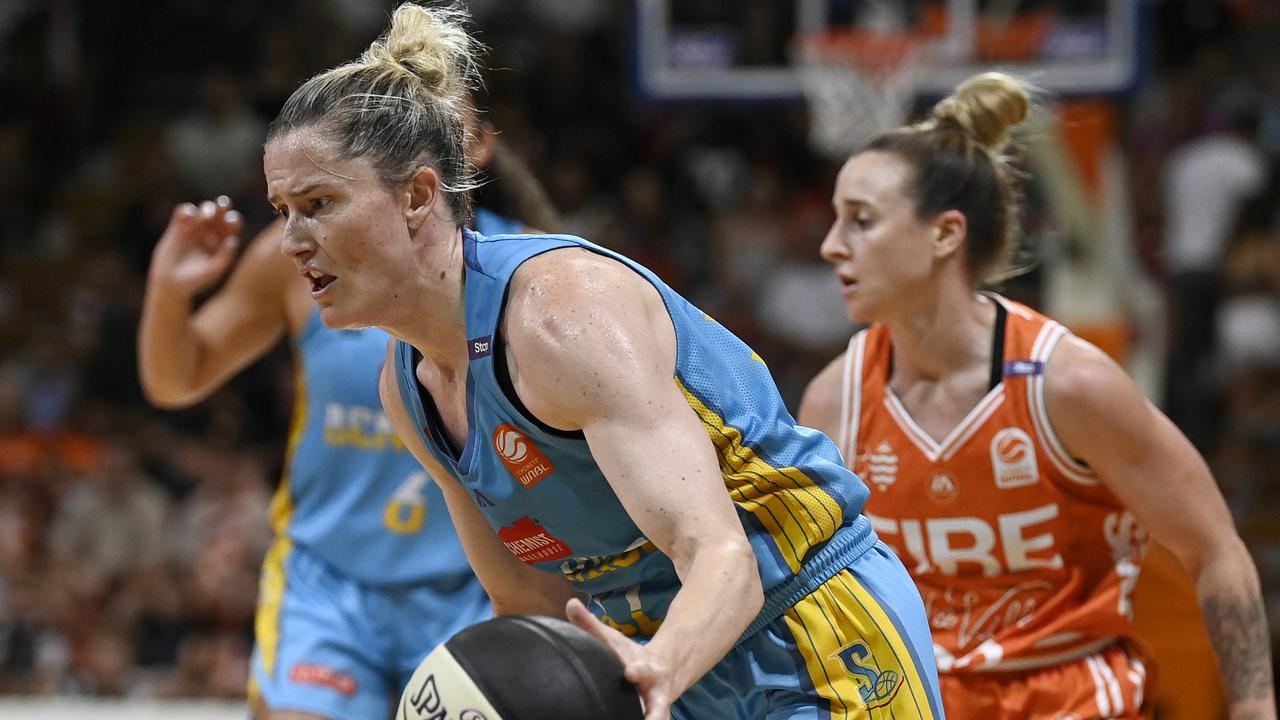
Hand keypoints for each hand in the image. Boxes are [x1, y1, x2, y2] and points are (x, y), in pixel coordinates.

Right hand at [149, 196, 241, 296]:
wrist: (171, 284)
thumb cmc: (196, 280)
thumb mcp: (213, 271)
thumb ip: (224, 257)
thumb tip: (234, 240)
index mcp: (222, 242)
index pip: (231, 227)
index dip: (233, 221)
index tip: (231, 221)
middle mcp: (210, 232)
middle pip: (219, 215)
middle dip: (222, 208)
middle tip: (223, 204)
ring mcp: (194, 228)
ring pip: (203, 210)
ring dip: (206, 208)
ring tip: (206, 216)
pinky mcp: (177, 227)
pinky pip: (183, 212)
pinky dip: (187, 210)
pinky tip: (189, 216)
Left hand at [566, 598, 674, 719]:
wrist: (666, 669)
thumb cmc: (627, 656)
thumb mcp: (612, 640)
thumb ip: (590, 625)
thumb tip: (570, 603)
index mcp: (640, 667)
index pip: (637, 667)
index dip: (635, 670)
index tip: (630, 672)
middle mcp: (654, 691)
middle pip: (657, 703)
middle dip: (654, 712)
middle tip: (652, 718)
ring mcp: (657, 708)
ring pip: (658, 719)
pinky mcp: (655, 717)